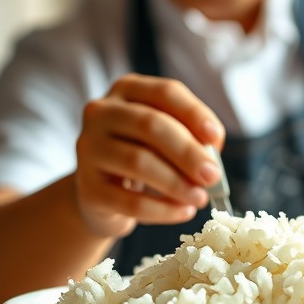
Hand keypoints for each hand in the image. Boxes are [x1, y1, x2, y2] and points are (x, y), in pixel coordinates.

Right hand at [74, 74, 224, 239]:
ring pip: (137, 162)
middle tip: (212, 176)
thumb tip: (212, 153)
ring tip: (199, 198)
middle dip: (188, 152)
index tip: (216, 138)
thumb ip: (191, 137)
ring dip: (177, 183)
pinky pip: (130, 201)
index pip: (165, 92)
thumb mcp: (167, 139)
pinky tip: (183, 212)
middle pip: (150, 124)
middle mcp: (101, 113)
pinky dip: (163, 210)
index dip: (194, 113)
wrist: (104, 195)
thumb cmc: (145, 157)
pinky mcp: (88, 188)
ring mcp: (89, 149)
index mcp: (127, 90)